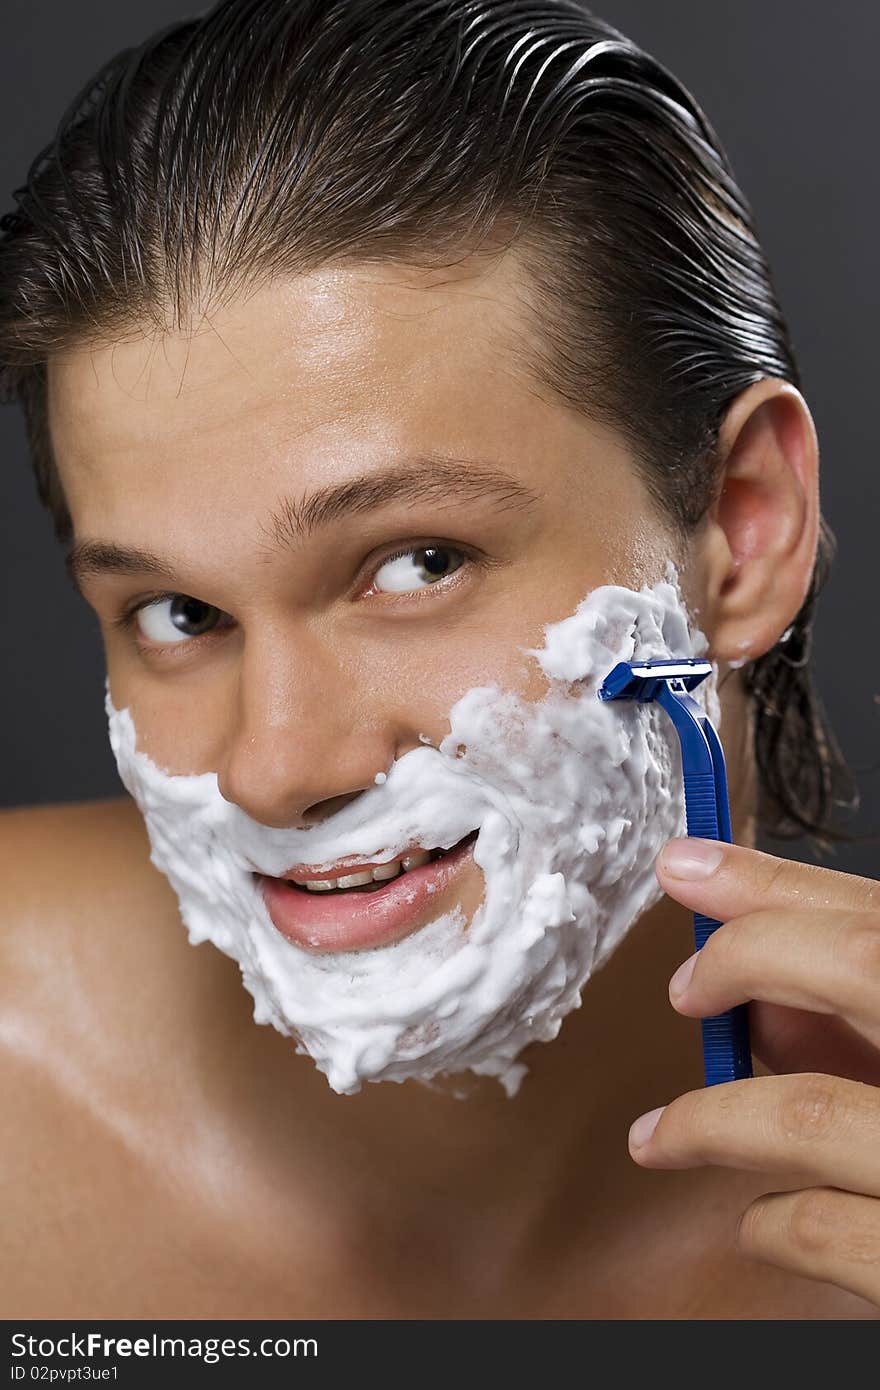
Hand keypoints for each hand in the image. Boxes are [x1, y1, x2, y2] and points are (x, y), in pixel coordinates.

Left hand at [628, 836, 879, 1306]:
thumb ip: (856, 1027)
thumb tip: (753, 1001)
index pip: (874, 916)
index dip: (772, 885)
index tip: (687, 867)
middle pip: (861, 960)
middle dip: (747, 956)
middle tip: (684, 989)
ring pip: (808, 1112)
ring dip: (706, 1120)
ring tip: (656, 1137)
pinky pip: (823, 1229)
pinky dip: (770, 1221)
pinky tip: (761, 1217)